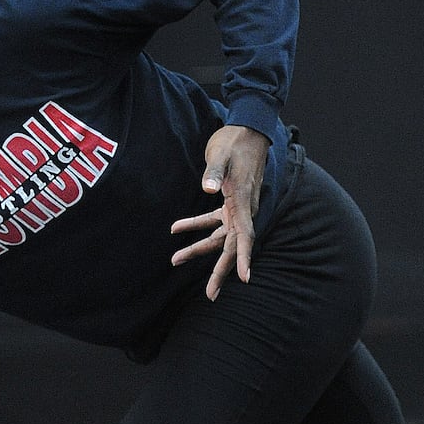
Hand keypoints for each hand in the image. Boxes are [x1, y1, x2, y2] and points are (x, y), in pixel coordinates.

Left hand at [168, 124, 270, 299]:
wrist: (248, 128)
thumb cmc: (235, 141)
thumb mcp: (222, 154)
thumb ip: (214, 172)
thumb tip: (207, 189)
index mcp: (243, 202)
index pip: (245, 236)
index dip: (244, 257)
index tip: (244, 278)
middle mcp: (243, 210)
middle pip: (232, 246)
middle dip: (221, 271)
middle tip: (211, 295)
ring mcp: (237, 207)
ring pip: (219, 236)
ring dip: (198, 248)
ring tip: (174, 260)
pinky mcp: (229, 201)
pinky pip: (213, 220)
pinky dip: (194, 225)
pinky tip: (174, 229)